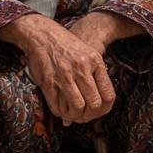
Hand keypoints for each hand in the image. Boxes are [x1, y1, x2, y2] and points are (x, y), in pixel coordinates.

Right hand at [0, 13, 114, 125]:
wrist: (44, 35)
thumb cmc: (68, 46)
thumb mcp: (89, 55)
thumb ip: (96, 77)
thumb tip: (98, 104)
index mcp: (95, 62)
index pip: (108, 95)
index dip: (104, 109)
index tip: (98, 111)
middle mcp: (81, 68)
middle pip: (94, 104)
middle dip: (89, 115)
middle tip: (84, 116)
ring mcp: (64, 75)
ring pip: (77, 107)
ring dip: (75, 116)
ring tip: (72, 115)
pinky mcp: (49, 81)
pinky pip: (57, 105)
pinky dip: (60, 112)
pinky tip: (61, 110)